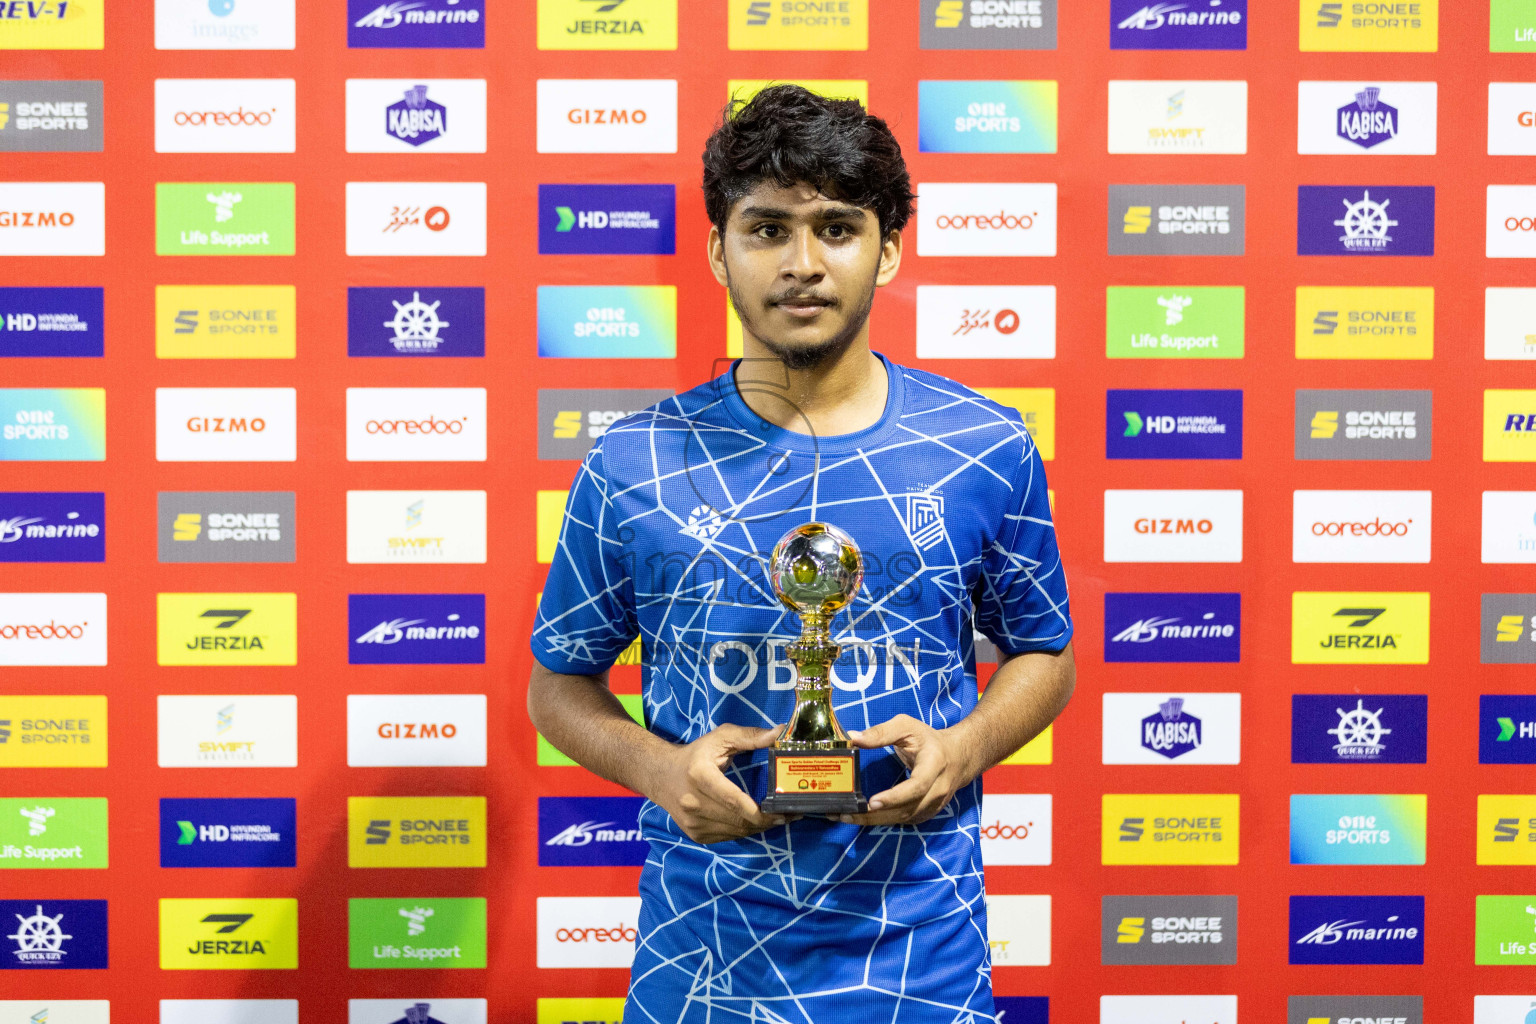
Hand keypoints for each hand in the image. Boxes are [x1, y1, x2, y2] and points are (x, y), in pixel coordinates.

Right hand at [647, 724, 789, 844]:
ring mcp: (692, 822)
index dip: (761, 812)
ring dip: (759, 828)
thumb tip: (780, 732)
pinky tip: (755, 821)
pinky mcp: (695, 834)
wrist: (662, 776)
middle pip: (739, 820)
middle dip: (768, 820)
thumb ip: (751, 736)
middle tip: (789, 814)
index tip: (785, 811)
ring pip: (737, 832)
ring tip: (777, 817)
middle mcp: (693, 803)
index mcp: (700, 776)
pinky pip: (728, 837)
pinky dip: (745, 830)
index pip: (735, 801)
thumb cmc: (696, 754)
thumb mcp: (721, 737)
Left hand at [837, 715, 971, 826]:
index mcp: (934, 764)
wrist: (958, 757)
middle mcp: (938, 789)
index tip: (872, 802)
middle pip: (907, 809)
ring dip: (875, 820)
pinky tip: (863, 817)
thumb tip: (853, 738)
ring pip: (904, 818)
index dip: (895, 796)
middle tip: (847, 813)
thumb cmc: (929, 740)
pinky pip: (904, 820)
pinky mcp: (927, 812)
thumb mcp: (906, 726)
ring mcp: (934, 804)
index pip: (917, 786)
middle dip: (875, 814)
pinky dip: (883, 820)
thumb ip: (880, 732)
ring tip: (847, 816)